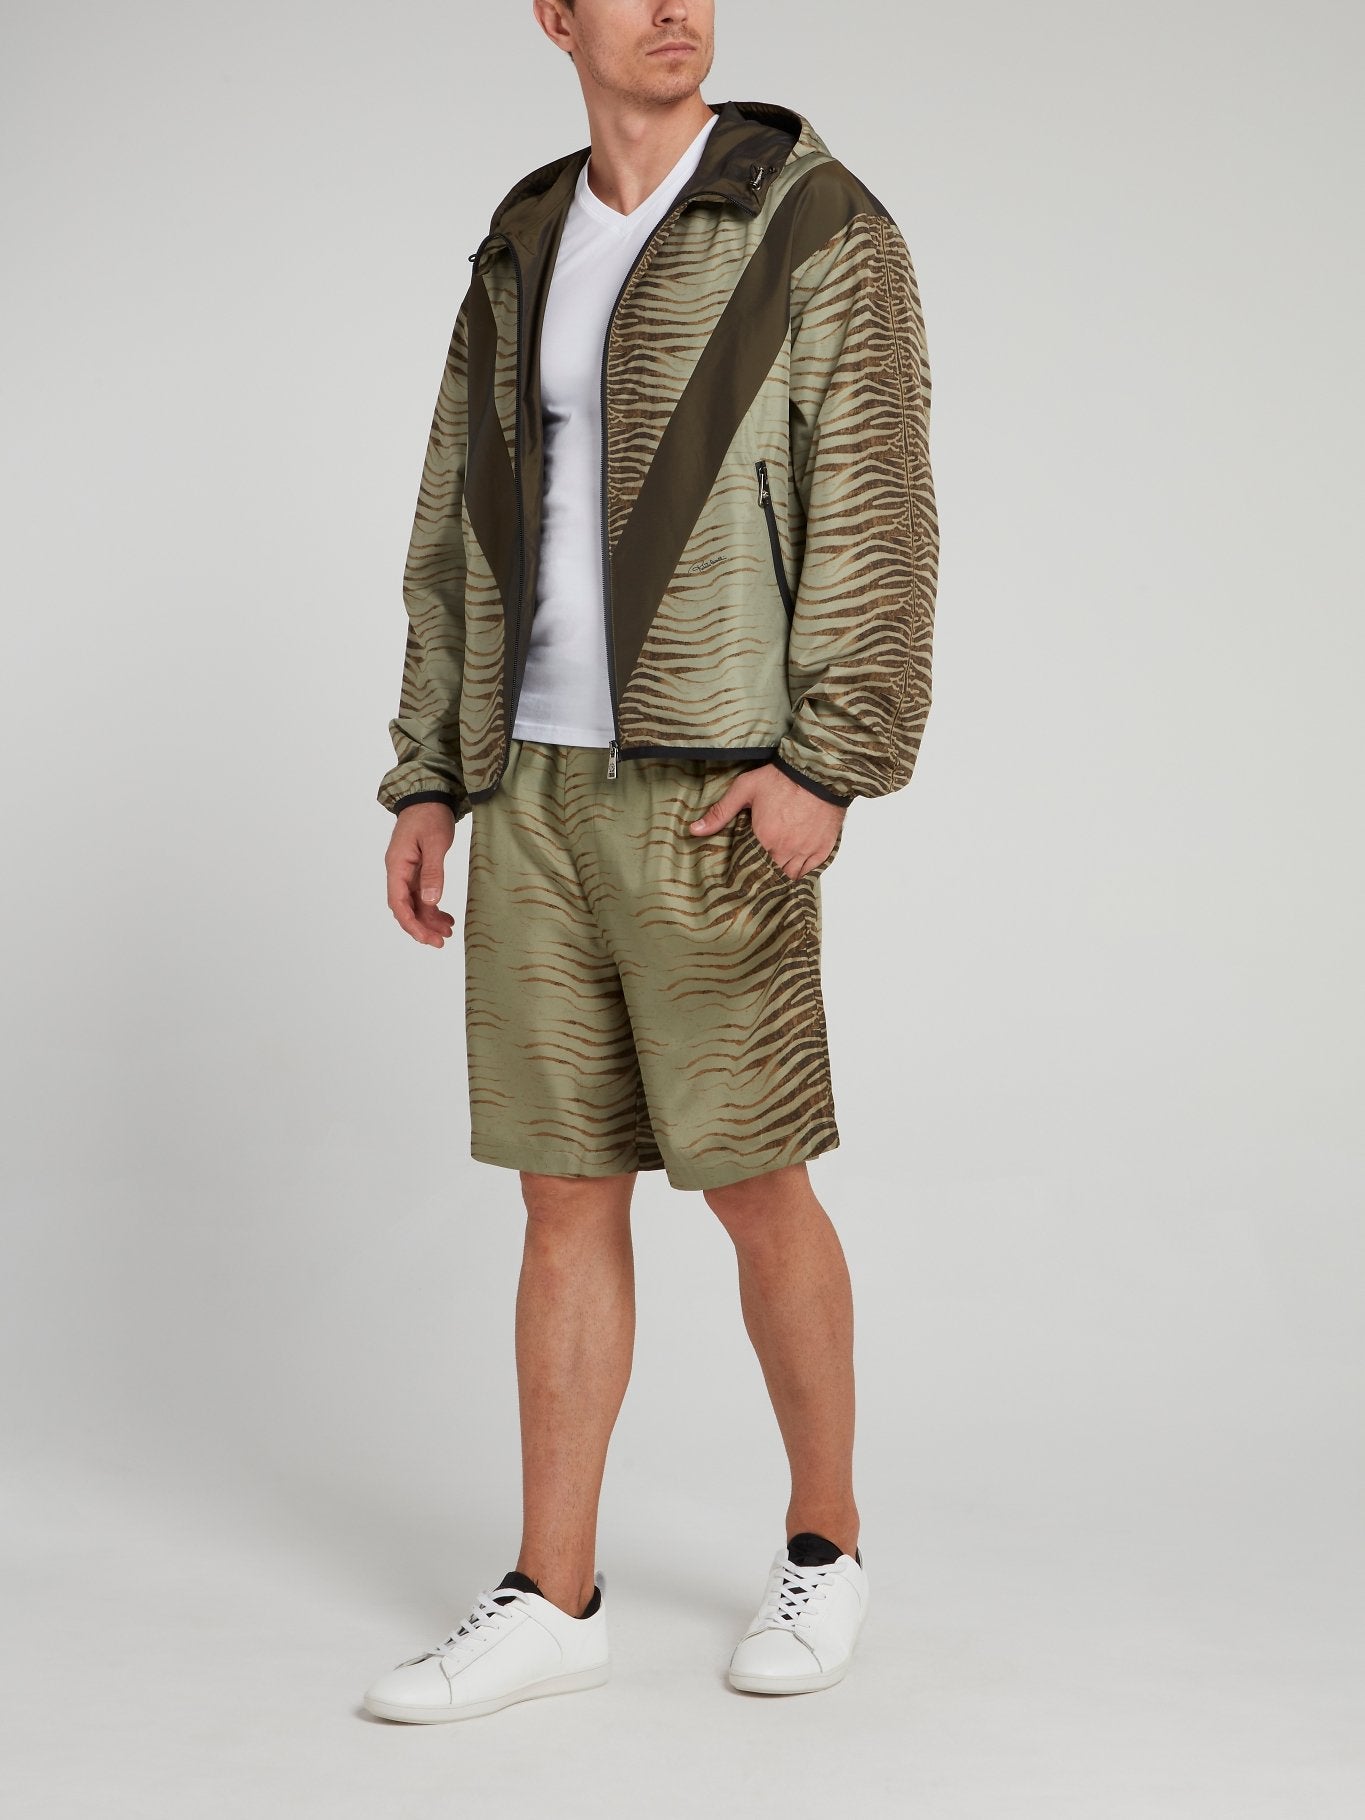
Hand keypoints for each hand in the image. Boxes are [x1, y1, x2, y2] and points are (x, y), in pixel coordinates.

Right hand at [385, 803, 456, 946]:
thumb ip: (432, 872)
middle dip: (421, 927)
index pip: (398, 903)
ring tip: (449, 931)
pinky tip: (446, 917)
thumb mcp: (434, 843)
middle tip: (441, 942)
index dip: (411, 924)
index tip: (427, 938)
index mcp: (397, 866)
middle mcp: (398, 872)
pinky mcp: (417, 870)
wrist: (429, 796)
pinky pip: (422, 895)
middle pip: (405, 907)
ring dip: (429, 919)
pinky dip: (433, 907)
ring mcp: (407, 872)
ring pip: (415, 903)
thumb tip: (431, 901)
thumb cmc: (430, 815)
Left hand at [687, 764, 844, 879]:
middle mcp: (786, 850)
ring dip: (781, 874)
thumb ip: (720, 812)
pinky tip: (794, 864)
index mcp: (765, 839)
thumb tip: (694, 830)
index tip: (740, 870)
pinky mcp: (823, 848)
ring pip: (790, 876)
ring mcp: (806, 851)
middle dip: (763, 875)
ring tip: (773, 868)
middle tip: (756, 872)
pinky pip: (810, 871)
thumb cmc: (781, 778)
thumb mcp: (744, 789)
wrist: (818, 771)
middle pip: (771, 876)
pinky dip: (801, 871)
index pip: (750, 868)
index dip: (745, 870)